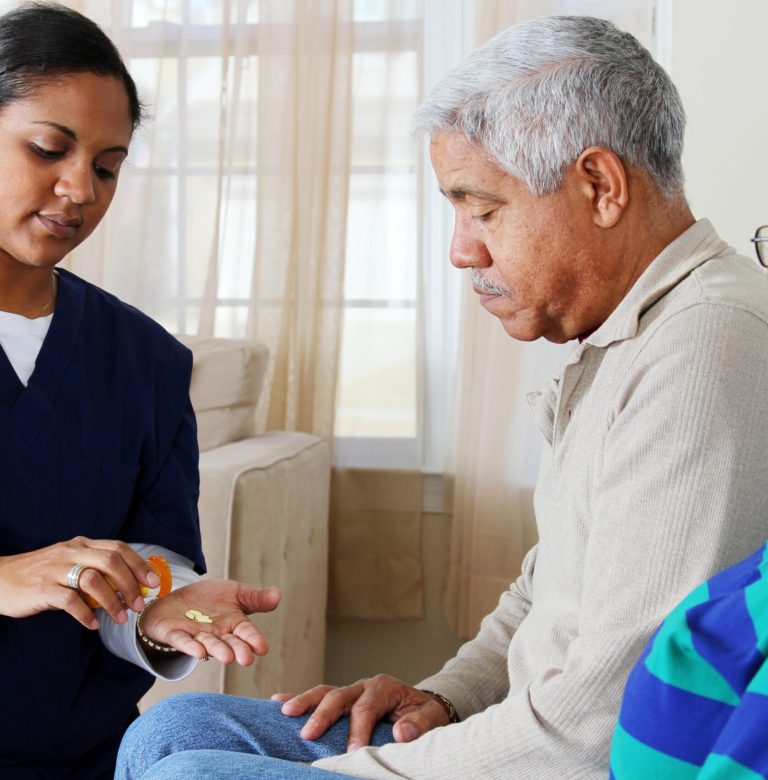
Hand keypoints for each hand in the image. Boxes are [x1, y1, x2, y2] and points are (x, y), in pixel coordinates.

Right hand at [0, 536, 159, 627]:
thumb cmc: (40, 574)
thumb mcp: (69, 563)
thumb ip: (94, 568)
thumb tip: (128, 585)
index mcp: (81, 544)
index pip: (118, 548)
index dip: (139, 564)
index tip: (153, 582)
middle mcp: (71, 552)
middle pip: (111, 561)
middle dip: (130, 584)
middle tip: (140, 604)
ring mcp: (56, 569)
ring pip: (93, 580)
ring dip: (112, 601)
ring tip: (121, 618)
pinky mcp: (42, 588)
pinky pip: (69, 601)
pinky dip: (85, 614)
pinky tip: (92, 624)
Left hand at [139, 580, 280, 664]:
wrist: (179, 598)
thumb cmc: (211, 599)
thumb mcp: (236, 593)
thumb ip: (256, 598)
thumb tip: (278, 594)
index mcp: (234, 624)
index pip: (247, 633)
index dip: (254, 640)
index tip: (262, 648)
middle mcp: (217, 634)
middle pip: (229, 643)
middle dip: (237, 650)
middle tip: (246, 659)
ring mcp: (196, 635)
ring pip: (208, 644)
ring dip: (217, 650)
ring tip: (227, 657)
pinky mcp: (175, 634)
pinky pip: (182, 641)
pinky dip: (190, 646)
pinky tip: (199, 652)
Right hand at [272, 675, 450, 750]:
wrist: (422, 707)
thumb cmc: (424, 714)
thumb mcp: (431, 718)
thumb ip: (419, 724)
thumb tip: (402, 732)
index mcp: (385, 688)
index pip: (366, 707)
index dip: (358, 729)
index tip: (353, 751)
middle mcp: (364, 685)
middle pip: (340, 695)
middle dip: (323, 713)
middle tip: (308, 734)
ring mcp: (351, 691)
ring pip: (324, 692)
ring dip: (304, 701)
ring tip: (285, 712)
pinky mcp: (342, 699)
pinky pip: (319, 696)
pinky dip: (299, 698)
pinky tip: (278, 702)